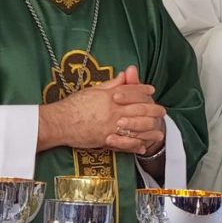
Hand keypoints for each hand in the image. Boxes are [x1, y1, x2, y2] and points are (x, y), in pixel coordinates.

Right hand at [37, 66, 164, 153]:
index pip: (133, 91)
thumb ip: (110, 84)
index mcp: (110, 96)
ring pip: (137, 127)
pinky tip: (143, 147)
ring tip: (159, 132)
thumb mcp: (92, 90)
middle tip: (162, 111)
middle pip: (140, 109)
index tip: (152, 90)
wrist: (59, 122)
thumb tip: (123, 75)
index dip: (144, 90)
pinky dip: (136, 145)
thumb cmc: (73, 105)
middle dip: (153, 110)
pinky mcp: (105, 139)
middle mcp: (113, 110)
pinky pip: (125, 143)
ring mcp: (111, 126)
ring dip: (150, 130)